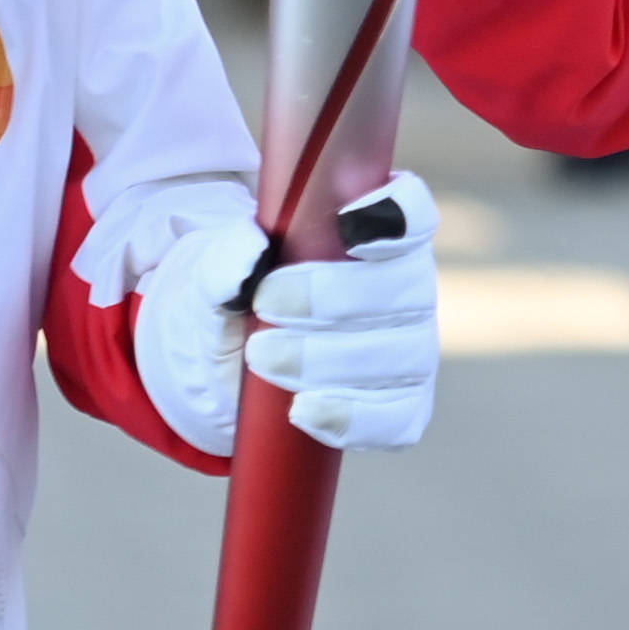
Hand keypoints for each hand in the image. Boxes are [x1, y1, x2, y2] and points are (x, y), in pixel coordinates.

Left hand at [132, 172, 442, 454]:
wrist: (230, 363)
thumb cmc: (240, 299)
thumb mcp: (216, 273)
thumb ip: (227, 257)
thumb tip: (252, 249)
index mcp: (375, 233)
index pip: (412, 213)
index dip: (399, 213)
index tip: (349, 224)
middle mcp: (406, 288)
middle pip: (405, 288)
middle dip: (335, 296)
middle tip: (265, 303)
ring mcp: (410, 350)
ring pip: (400, 355)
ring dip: (330, 358)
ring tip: (264, 357)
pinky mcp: (401, 406)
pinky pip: (396, 416)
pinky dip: (352, 415)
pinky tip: (305, 410)